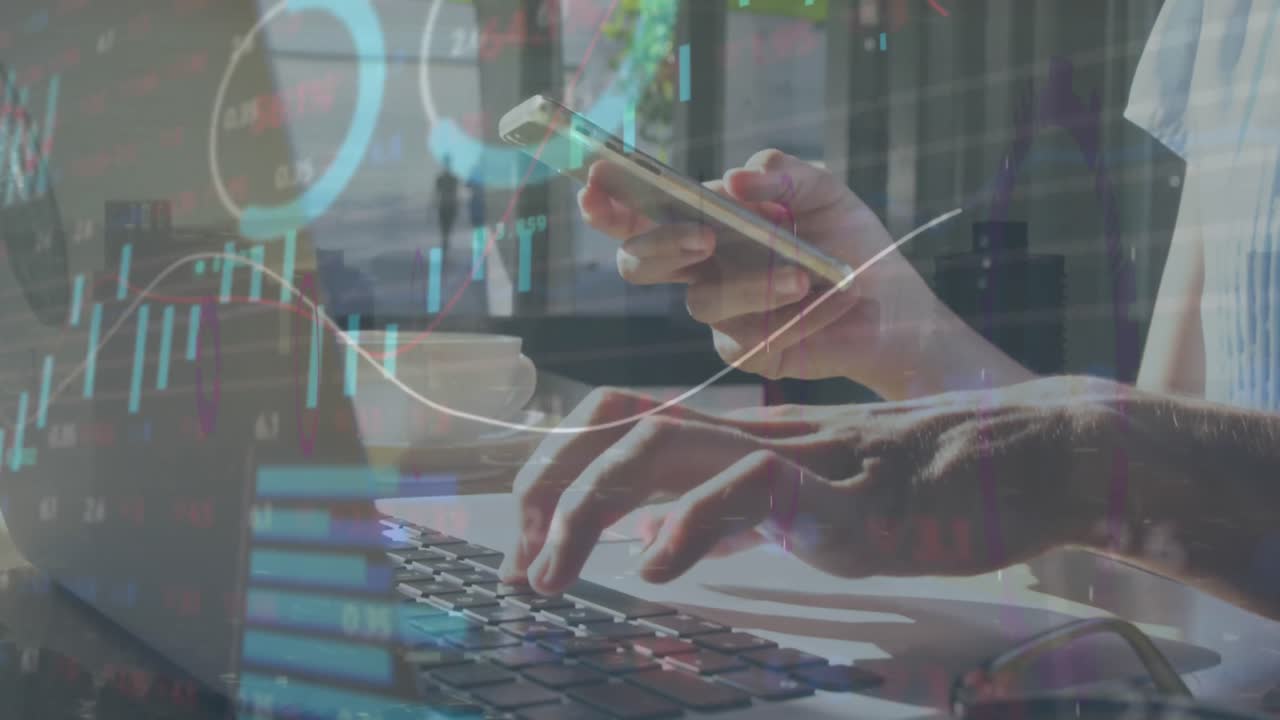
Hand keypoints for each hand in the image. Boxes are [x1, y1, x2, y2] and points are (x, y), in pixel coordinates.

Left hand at [499, 379, 1118, 594]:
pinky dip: (689, 527)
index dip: (559, 466)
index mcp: (748, 438)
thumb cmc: (931, 483)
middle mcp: (759, 435)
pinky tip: (656, 573)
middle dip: (546, 489)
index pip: (625, 420)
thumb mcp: (812, 497)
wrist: (1032, 457)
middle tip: (518, 567)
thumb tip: (662, 536)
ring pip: (664, 445)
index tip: (526, 538)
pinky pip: (751, 489)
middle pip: (620, 427)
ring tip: (555, 576)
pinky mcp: (845, 491)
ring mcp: (799, 456)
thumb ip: (738, 509)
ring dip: (589, 508)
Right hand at [580, 149, 945, 395]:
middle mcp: (698, 271)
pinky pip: (747, 337)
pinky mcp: (748, 352)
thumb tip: (736, 178)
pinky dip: (790, 315)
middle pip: (639, 264)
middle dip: (661, 245)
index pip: (637, 216)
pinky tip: (824, 301)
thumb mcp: (823, 191)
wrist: (892, 302)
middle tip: (705, 236)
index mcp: (702, 225)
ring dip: (750, 284)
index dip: (607, 203)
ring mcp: (719, 316)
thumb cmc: (847, 241)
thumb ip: (782, 172)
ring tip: (801, 273)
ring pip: (702, 302)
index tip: (593, 182)